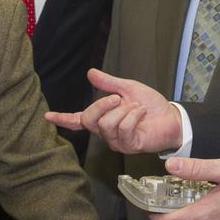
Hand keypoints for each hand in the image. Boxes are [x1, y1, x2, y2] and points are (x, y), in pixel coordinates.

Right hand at [44, 69, 181, 153]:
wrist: (172, 117)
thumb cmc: (151, 105)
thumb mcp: (128, 88)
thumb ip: (109, 83)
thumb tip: (90, 73)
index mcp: (103, 118)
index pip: (78, 120)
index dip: (62, 118)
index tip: (46, 115)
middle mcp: (106, 132)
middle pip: (89, 120)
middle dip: (102, 105)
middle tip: (119, 98)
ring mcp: (117, 141)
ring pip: (106, 124)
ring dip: (124, 110)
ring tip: (136, 107)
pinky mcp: (129, 146)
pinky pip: (123, 128)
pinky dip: (133, 115)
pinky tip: (141, 113)